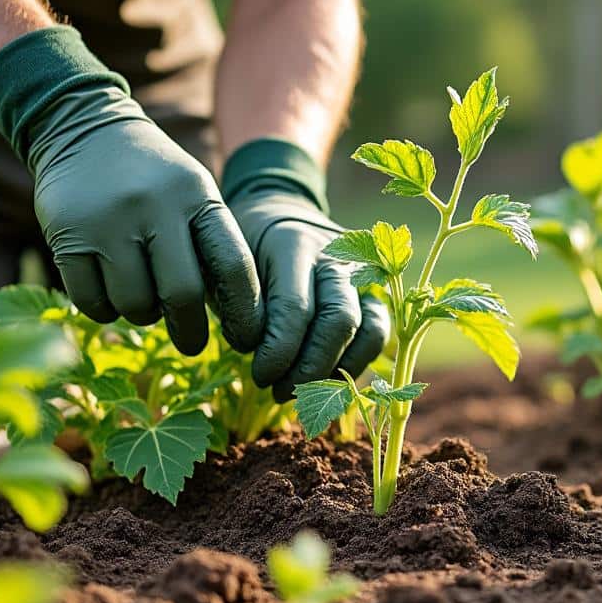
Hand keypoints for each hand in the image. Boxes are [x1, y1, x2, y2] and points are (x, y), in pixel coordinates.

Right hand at [0, 28, 261, 353]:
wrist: (82, 127)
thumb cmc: (151, 177)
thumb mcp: (192, 193)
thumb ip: (210, 245)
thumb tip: (236, 318)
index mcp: (196, 196)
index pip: (232, 265)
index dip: (245, 311)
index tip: (246, 338)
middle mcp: (154, 207)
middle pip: (182, 294)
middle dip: (190, 330)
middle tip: (191, 344)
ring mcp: (107, 222)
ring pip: (135, 304)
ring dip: (142, 314)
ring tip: (142, 297)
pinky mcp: (67, 236)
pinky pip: (92, 302)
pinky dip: (104, 310)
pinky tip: (109, 293)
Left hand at [228, 189, 389, 400]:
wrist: (276, 209)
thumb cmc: (241, 246)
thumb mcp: (224, 264)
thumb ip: (235, 304)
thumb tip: (253, 351)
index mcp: (292, 242)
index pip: (294, 308)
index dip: (277, 353)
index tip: (258, 375)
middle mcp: (336, 254)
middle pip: (339, 321)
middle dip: (309, 368)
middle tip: (278, 390)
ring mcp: (362, 271)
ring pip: (367, 331)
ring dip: (334, 372)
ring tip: (299, 392)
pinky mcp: (375, 289)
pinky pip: (377, 333)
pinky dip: (354, 365)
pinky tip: (323, 383)